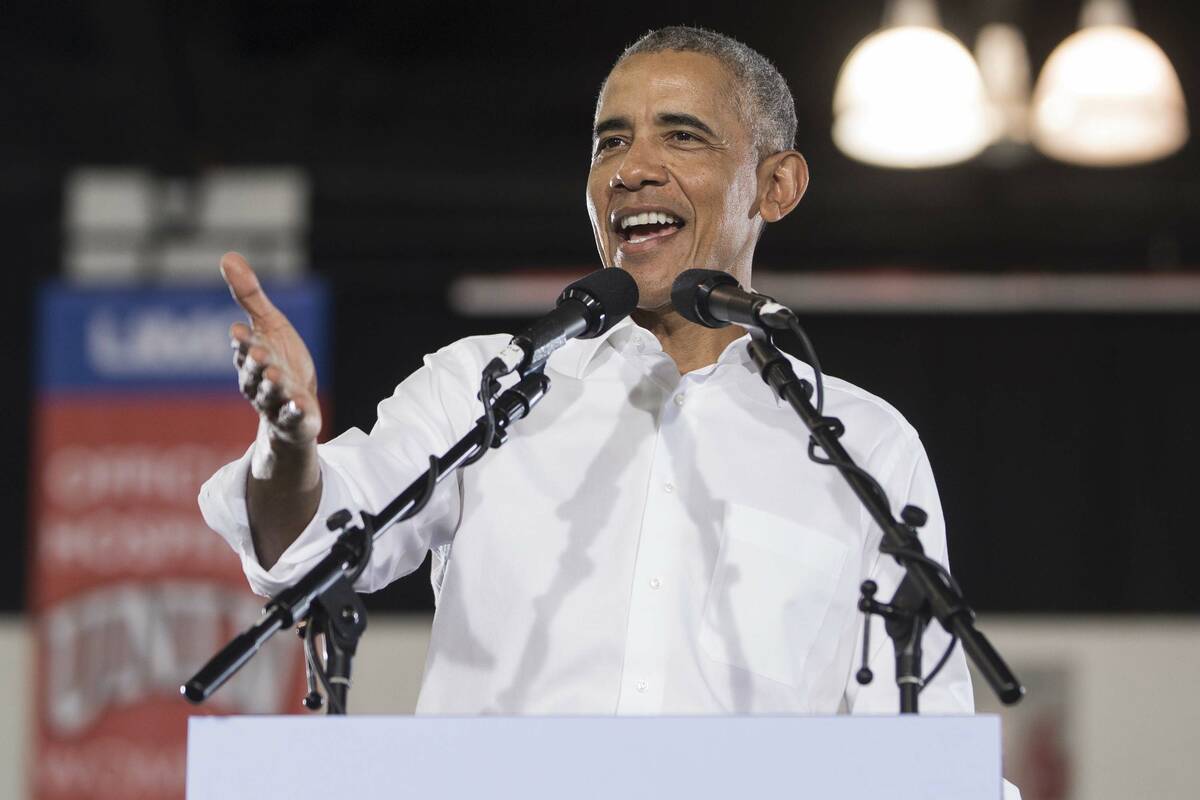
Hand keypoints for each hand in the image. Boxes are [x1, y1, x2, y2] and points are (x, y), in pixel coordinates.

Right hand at [222, 252, 321, 449]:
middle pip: (254, 371)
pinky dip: (294, 411)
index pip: (243, 347)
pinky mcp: (294, 419)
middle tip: (258, 353)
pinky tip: (301, 405)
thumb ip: (249, 296)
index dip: (242, 341)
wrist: (297, 406)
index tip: (239, 331)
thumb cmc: (279, 360)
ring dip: (272, 386)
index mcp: (250, 356)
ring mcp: (276, 402)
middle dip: (256, 363)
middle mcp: (258, 381)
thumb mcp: (268, 325)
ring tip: (277, 377)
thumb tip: (227, 256)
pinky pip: (293, 416)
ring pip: (270, 394)